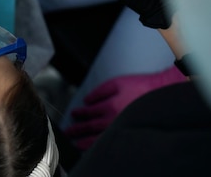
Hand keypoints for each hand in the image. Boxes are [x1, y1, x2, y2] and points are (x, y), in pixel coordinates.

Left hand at [64, 65, 186, 149]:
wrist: (161, 94)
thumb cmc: (140, 87)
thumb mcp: (116, 83)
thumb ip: (99, 91)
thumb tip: (87, 101)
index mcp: (110, 106)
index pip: (89, 112)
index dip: (79, 114)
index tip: (74, 115)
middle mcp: (114, 119)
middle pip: (91, 127)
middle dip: (78, 130)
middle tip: (69, 133)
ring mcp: (122, 128)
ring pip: (99, 138)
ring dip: (85, 141)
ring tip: (77, 143)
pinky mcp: (130, 132)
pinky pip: (112, 142)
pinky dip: (101, 145)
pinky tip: (94, 147)